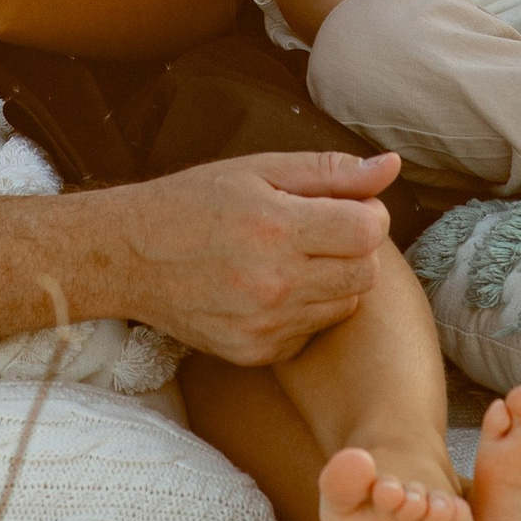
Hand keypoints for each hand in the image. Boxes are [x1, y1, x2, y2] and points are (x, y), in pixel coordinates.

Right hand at [105, 151, 398, 364]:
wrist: (129, 257)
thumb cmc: (194, 202)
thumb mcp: (258, 169)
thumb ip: (330, 171)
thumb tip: (391, 167)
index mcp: (277, 227)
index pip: (370, 230)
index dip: (367, 214)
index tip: (343, 207)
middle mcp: (274, 282)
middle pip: (366, 272)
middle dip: (354, 248)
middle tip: (318, 231)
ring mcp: (265, 324)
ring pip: (345, 305)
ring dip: (332, 280)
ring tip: (291, 258)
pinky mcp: (256, 352)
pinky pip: (312, 332)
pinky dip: (304, 311)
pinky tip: (271, 289)